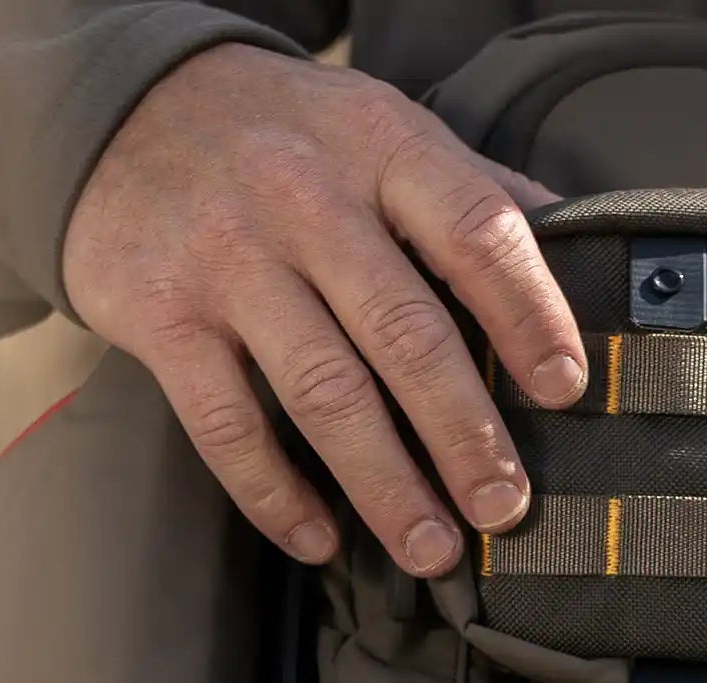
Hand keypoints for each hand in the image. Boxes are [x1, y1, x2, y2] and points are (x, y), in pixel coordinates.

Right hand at [63, 44, 590, 573]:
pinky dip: (275, 493)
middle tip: (504, 505)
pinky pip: (226, 423)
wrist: (122, 109)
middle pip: (404, 330)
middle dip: (464, 432)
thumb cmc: (284, 135)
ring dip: (385, 484)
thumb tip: (584, 245)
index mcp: (380, 147)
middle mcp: (304, 198)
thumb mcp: (380, 127)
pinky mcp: (161, 314)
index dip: (529, 313)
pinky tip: (320, 538)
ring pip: (322, 390)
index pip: (474, 232)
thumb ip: (471, 188)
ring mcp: (228, 257)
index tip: (563, 387)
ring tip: (432, 548)